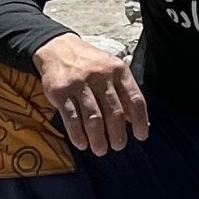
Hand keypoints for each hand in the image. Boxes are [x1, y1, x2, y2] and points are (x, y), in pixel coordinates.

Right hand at [33, 33, 148, 154]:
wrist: (58, 48)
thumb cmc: (90, 64)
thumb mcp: (111, 70)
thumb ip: (124, 93)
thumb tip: (138, 121)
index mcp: (118, 71)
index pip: (134, 99)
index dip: (140, 120)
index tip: (141, 136)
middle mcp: (101, 76)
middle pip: (114, 112)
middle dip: (118, 134)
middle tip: (118, 146)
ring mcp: (80, 84)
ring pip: (93, 118)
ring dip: (98, 138)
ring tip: (101, 150)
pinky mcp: (61, 92)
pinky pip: (72, 118)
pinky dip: (77, 134)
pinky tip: (82, 144)